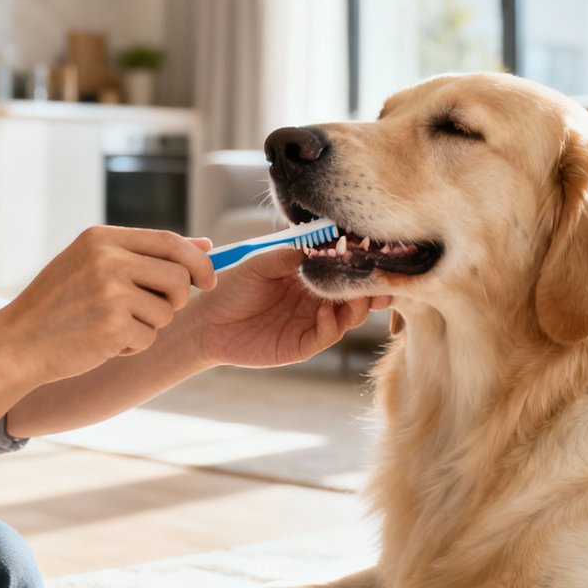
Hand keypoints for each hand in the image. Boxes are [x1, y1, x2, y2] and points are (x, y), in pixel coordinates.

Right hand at [0, 226, 214, 384]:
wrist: (17, 343)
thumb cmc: (59, 305)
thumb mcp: (93, 264)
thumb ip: (146, 253)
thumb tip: (207, 245)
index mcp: (102, 238)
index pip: (171, 241)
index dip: (197, 262)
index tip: (209, 281)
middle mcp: (107, 259)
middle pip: (179, 277)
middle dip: (177, 300)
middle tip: (153, 311)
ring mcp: (110, 292)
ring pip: (166, 312)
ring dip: (148, 326)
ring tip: (111, 326)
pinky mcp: (112, 326)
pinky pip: (148, 338)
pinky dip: (131, 347)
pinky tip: (101, 343)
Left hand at [186, 248, 390, 367]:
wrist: (206, 321)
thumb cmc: (232, 287)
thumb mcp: (262, 263)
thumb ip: (292, 254)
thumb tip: (324, 242)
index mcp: (309, 277)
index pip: (344, 269)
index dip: (360, 263)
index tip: (374, 251)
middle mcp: (316, 300)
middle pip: (356, 294)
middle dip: (371, 286)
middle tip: (380, 277)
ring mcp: (311, 323)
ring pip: (349, 316)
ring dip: (358, 305)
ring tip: (359, 294)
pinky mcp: (302, 345)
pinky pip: (327, 335)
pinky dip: (332, 324)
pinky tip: (326, 312)